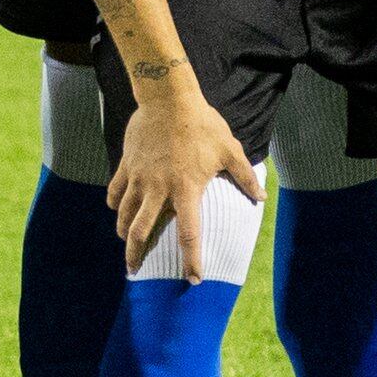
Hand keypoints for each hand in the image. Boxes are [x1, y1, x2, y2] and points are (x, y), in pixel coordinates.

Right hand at [105, 81, 258, 277]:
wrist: (167, 97)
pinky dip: (115, 203)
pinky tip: (117, 210)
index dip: (191, 259)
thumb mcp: (229, 150)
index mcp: (186, 189)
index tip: (193, 279)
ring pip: (125, 213)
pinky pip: (116, 190)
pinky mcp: (127, 164)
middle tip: (134, 270)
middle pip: (142, 230)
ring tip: (126, 243)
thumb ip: (245, 177)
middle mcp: (159, 188)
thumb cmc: (202, 124)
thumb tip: (262, 197)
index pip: (188, 233)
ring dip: (124, 232)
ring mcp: (139, 176)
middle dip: (136, 254)